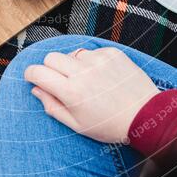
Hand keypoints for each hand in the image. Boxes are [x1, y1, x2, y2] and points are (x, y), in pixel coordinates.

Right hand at [25, 47, 158, 143]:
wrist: (145, 114)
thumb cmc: (111, 124)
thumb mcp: (77, 125)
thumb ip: (52, 106)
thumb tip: (36, 89)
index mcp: (71, 92)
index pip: (37, 72)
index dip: (31, 74)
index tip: (34, 78)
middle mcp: (83, 72)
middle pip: (51, 57)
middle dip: (50, 68)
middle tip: (61, 82)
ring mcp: (99, 59)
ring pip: (72, 54)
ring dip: (73, 65)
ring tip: (88, 81)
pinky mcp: (112, 52)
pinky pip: (92, 51)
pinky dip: (92, 62)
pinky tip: (103, 76)